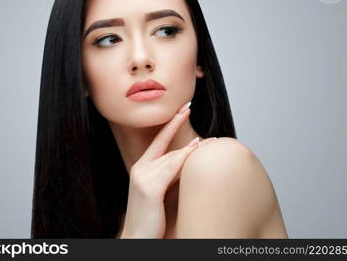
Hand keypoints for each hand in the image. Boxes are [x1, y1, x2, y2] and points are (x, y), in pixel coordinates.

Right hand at [119, 102, 215, 237]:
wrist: (137, 237)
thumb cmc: (150, 217)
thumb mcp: (158, 191)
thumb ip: (169, 174)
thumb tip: (187, 161)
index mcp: (141, 168)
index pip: (158, 141)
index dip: (170, 124)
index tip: (181, 109)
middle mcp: (140, 169)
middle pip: (165, 146)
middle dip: (178, 126)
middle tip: (189, 109)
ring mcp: (143, 178)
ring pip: (172, 157)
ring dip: (191, 147)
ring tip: (208, 140)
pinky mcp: (150, 188)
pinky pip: (172, 169)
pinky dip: (185, 158)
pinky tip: (196, 150)